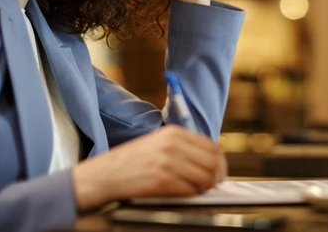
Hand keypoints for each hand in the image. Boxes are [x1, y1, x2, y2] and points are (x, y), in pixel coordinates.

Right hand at [71, 125, 224, 211]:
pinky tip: (183, 193)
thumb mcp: (159, 143)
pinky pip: (190, 190)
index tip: (219, 171)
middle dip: (216, 176)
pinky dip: (191, 194)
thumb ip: (184, 147)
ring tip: (196, 189)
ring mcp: (168, 163)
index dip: (220, 162)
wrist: (107, 174)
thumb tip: (211, 160)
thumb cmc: (134, 160)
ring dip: (204, 187)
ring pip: (205, 177)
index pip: (212, 146)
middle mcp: (173, 145)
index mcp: (174, 133)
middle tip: (212, 184)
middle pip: (212, 162)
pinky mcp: (163, 181)